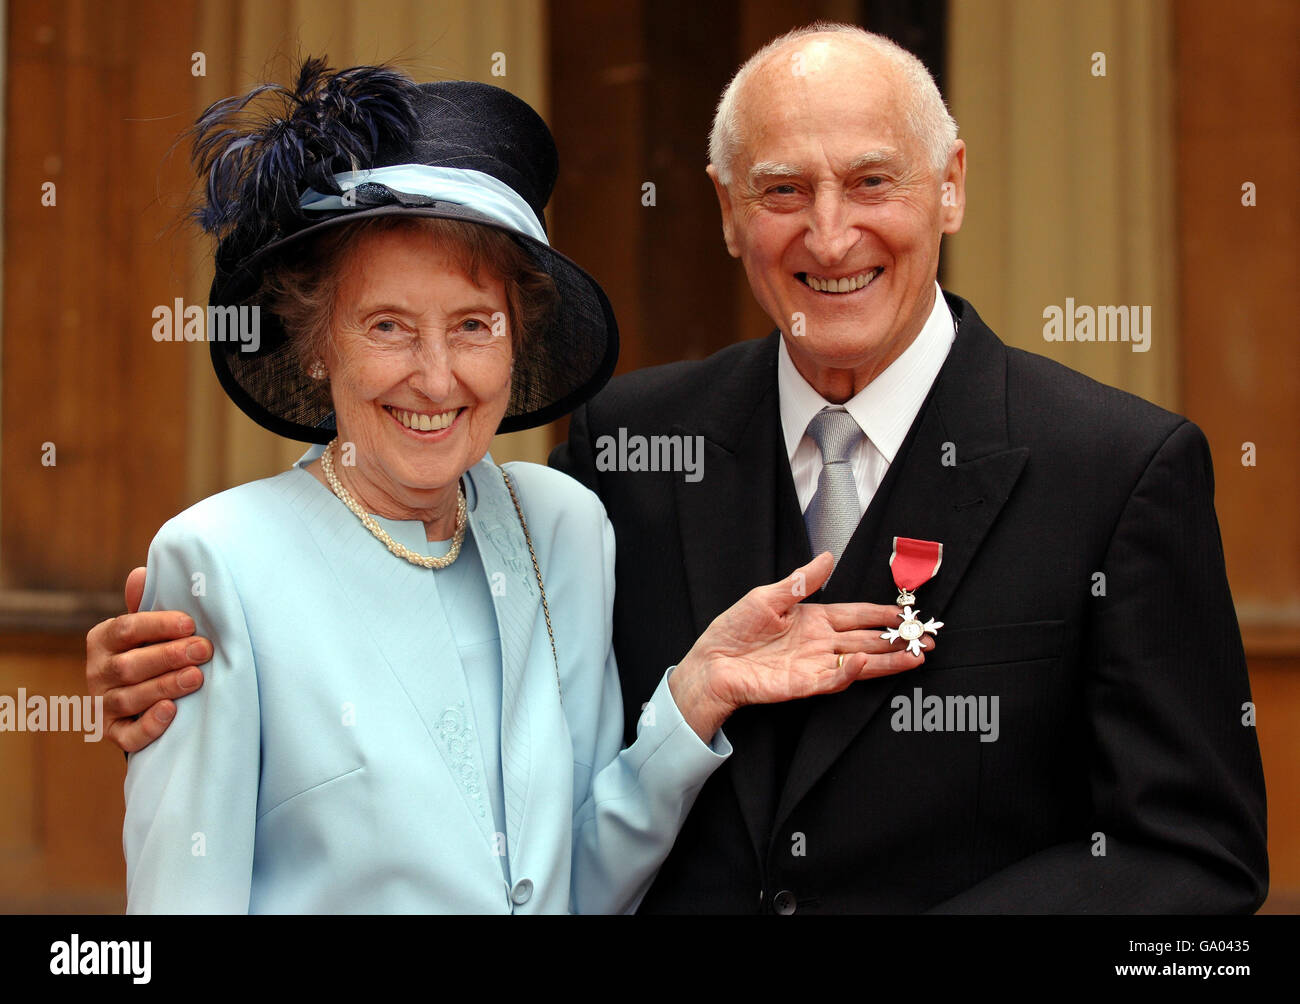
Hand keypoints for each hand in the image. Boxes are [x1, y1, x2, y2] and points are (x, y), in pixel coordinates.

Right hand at [85, 566, 211, 752]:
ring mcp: (102, 705)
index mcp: (103, 639)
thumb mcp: (149, 627)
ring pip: (130, 698)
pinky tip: (170, 712)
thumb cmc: (153, 649)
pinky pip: (128, 735)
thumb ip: (147, 603)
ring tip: (196, 677)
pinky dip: (148, 726)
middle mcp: (97, 672)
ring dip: (164, 687)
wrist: (145, 696)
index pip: (125, 629)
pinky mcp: (113, 733)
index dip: (157, 626)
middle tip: (203, 650)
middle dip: (168, 657)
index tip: (189, 623)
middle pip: (129, 666)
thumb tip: (140, 574)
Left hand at [670, 552, 929, 739]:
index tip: (906, 612)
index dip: (881, 614)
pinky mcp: (803, 684)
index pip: (856, 615)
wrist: (712, 661)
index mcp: (813, 619)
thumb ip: (801, 581)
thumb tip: (827, 557)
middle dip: (897, 640)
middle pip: (867, 639)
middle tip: (925, 639)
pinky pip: (833, 678)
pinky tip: (866, 660)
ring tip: (915, 656)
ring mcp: (814, 665)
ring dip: (887, 660)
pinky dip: (851, 670)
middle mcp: (820, 643)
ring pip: (860, 662)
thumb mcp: (767, 596)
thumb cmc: (734, 629)